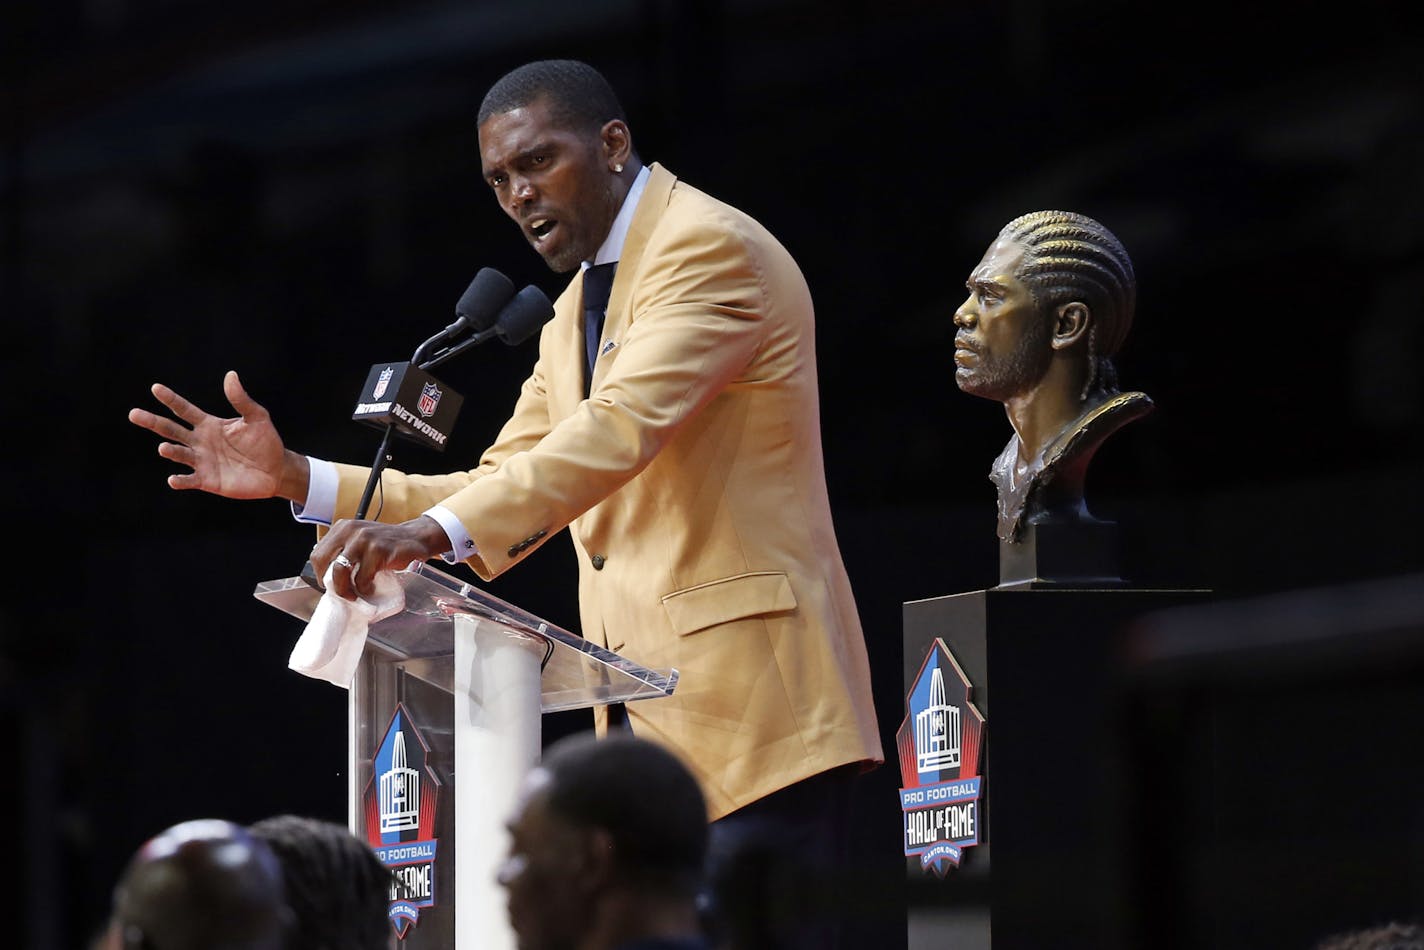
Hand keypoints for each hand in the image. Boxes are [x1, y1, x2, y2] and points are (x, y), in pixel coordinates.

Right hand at [128, 370, 300, 500]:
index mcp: (208, 424)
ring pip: (179, 454)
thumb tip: (230, 375)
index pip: (184, 409)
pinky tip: (173, 479)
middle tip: (134, 414)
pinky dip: (180, 481)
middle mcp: (200, 442)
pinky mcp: (207, 480)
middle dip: (152, 422)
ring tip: (163, 448)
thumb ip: (241, 399)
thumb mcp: (256, 417)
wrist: (276, 470)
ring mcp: (202, 461)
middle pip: (171, 430)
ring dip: (170, 451)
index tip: (155, 388)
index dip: (170, 399)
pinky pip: (189, 480)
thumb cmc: (265, 441)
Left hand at [310, 516, 449, 600]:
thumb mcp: (359, 540)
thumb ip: (343, 551)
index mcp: (342, 527)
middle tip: (342, 593)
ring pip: (339, 571)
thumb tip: (326, 577)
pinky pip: (362, 578)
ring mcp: (364, 539)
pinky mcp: (378, 551)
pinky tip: (373, 586)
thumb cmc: (386, 543)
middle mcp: (351, 530)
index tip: (331, 584)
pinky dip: (366, 588)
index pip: (317, 554)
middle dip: (331, 582)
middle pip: (323, 562)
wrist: (415, 537)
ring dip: (346, 589)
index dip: (320, 573)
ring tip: (356, 594)